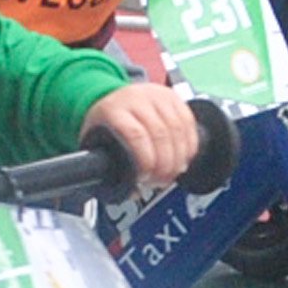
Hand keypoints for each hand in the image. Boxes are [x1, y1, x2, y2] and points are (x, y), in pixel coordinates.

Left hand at [81, 82, 205, 189]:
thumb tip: (134, 191)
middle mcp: (136, 99)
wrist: (113, 98)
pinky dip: (189, 146)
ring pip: (178, 129)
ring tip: (171, 174)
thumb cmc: (105, 124)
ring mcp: (157, 96)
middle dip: (165, 165)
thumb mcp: (97, 144)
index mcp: (114, 111)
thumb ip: (110, 169)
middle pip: (160, 134)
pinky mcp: (174, 97)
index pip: (135, 135)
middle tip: (161, 181)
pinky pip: (188, 123)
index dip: (144, 161)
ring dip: (179, 158)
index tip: (145, 177)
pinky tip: (183, 159)